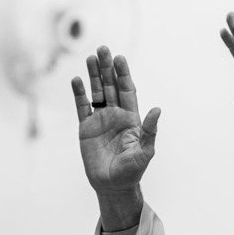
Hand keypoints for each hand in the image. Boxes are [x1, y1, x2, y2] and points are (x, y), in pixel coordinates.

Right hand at [71, 46, 159, 219]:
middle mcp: (115, 115)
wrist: (112, 186)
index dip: (123, 74)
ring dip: (93, 75)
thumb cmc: (132, 171)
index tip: (119, 59)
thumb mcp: (144, 152)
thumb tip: (157, 110)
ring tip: (89, 57)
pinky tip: (76, 80)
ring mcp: (100, 120)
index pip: (127, 90)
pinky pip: (82, 107)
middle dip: (107, 67)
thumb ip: (149, 131)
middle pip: (110, 86)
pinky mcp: (86, 128)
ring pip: (96, 92)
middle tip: (103, 49)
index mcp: (131, 118)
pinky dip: (79, 94)